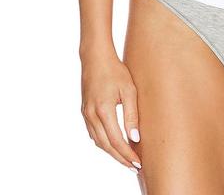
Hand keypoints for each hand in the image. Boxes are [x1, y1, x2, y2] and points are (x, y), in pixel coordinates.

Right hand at [80, 46, 142, 174]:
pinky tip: (112, 144)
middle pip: (106, 145)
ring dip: (111, 152)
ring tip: (125, 158)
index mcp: (103, 110)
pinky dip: (103, 142)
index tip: (138, 162)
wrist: (95, 57)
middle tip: (133, 166)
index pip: (116, 141)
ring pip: (98, 141)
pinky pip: (93, 133)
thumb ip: (131, 115)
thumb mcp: (129, 90)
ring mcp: (86, 114)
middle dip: (120, 158)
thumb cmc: (115, 71)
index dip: (127, 154)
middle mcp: (92, 115)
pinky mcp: (85, 111)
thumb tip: (135, 138)